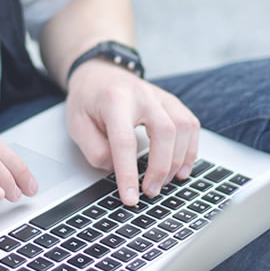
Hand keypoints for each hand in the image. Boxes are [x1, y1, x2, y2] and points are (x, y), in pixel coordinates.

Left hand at [66, 60, 199, 205]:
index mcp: (115, 100)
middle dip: (160, 168)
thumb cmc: (88, 100)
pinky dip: (190, 150)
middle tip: (150, 192)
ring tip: (165, 183)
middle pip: (164, 131)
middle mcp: (142, 95)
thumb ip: (96, 150)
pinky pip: (191, 125)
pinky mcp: (172, 102)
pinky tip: (182, 168)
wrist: (99, 73)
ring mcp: (161, 97)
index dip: (128, 172)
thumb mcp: (77, 126)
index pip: (125, 141)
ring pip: (183, 127)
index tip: (130, 197)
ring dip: (178, 161)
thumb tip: (118, 171)